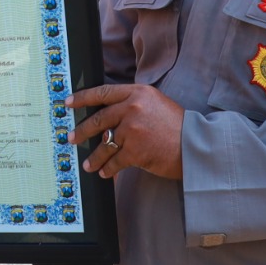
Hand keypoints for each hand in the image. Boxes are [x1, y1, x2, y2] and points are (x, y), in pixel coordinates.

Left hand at [67, 84, 184, 179]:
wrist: (196, 145)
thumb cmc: (177, 126)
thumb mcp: (155, 103)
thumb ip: (133, 103)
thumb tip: (107, 113)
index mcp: (138, 93)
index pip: (103, 92)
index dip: (83, 98)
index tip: (69, 103)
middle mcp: (133, 107)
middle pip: (99, 119)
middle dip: (82, 131)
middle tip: (71, 137)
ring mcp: (133, 129)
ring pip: (105, 143)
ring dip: (94, 156)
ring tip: (88, 163)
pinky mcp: (135, 150)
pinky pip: (115, 160)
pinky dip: (108, 168)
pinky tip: (104, 172)